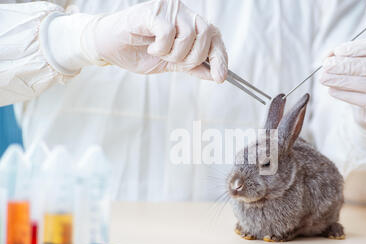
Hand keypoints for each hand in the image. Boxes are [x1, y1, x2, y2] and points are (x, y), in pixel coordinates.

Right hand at [81, 0, 227, 82]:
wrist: (109, 48)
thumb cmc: (138, 52)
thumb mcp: (171, 65)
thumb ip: (193, 67)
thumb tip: (217, 75)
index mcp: (189, 23)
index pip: (214, 36)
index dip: (220, 57)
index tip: (221, 77)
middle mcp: (182, 12)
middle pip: (206, 34)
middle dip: (193, 56)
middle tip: (174, 61)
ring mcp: (168, 9)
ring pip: (189, 34)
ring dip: (175, 53)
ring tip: (160, 53)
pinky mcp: (153, 10)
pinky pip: (169, 32)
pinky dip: (161, 47)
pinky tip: (151, 46)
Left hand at [320, 37, 365, 131]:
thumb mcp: (364, 63)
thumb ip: (349, 56)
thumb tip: (328, 56)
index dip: (358, 48)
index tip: (338, 51)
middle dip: (346, 66)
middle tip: (326, 67)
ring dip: (342, 81)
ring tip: (324, 78)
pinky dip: (346, 95)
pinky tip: (332, 90)